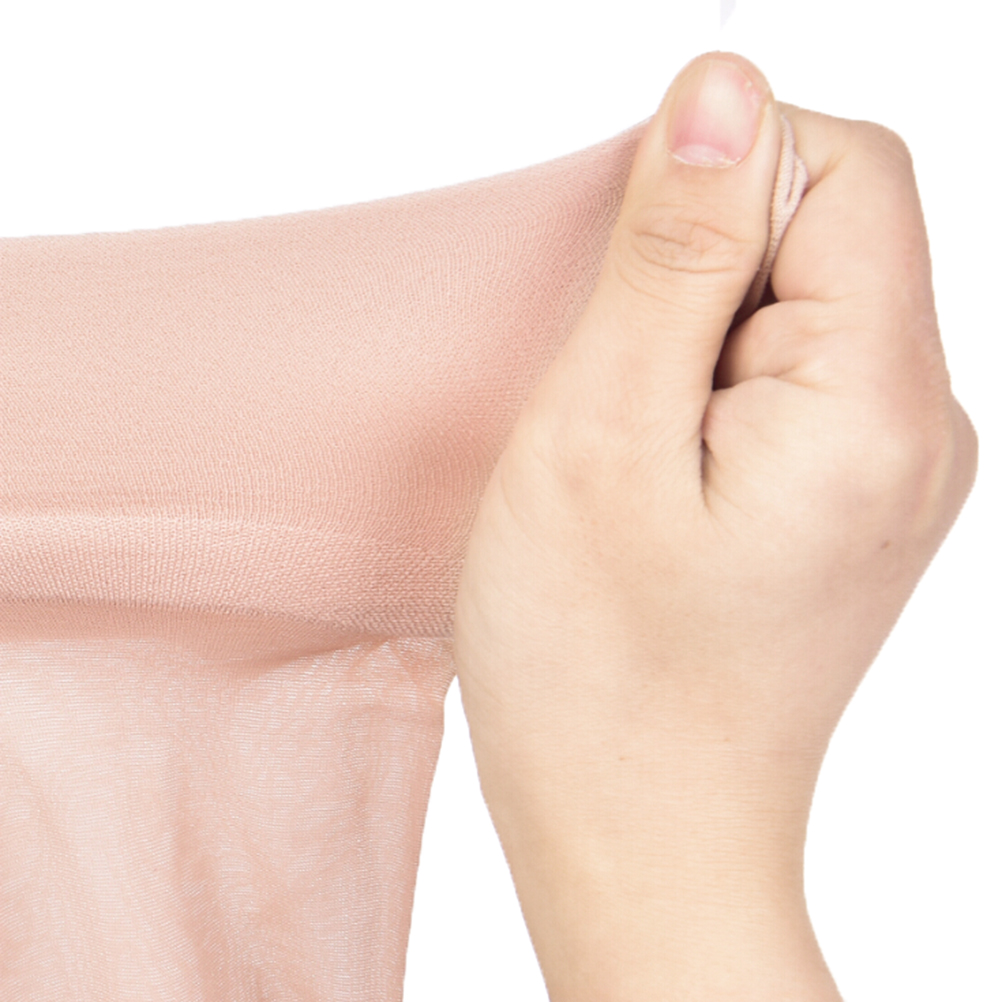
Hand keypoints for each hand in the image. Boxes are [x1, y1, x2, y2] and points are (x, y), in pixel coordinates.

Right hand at [452, 51, 976, 1000]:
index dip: (718, 188)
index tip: (626, 295)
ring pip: (792, 306)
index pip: (846, 168)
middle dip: (693, 276)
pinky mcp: (842, 498)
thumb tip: (724, 92)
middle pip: (825, 233)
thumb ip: (673, 255)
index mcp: (877, 404)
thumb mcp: (601, 437)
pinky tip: (650, 473)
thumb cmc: (599, 673)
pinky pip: (782, 375)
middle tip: (611, 400)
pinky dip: (698, 389)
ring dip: (686, 338)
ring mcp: (887, 470)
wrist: (641, 838)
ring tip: (626, 452)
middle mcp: (917, 429)